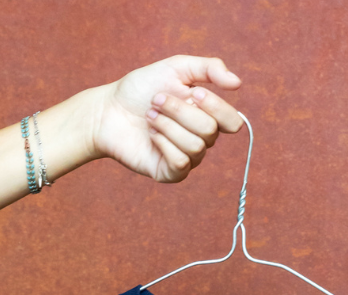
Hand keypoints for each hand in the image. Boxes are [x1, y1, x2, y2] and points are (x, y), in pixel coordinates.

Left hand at [90, 55, 243, 182]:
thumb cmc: (141, 89)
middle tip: (156, 101)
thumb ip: (208, 69)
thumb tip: (238, 83)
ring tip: (149, 117)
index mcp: (208, 116)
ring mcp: (189, 158)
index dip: (216, 107)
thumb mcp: (175, 68)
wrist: (109, 110)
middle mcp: (202, 139)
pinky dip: (163, 143)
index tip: (195, 93)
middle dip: (179, 111)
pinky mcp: (172, 173)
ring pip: (195, 146)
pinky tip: (150, 136)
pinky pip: (181, 162)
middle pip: (210, 131)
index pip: (233, 122)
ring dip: (167, 125)